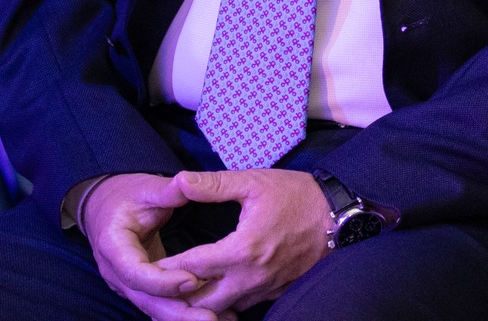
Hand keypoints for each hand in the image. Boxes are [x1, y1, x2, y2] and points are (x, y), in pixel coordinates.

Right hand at [83, 172, 218, 320]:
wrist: (106, 206)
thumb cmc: (126, 195)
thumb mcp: (145, 188)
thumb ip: (166, 190)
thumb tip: (187, 183)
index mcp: (113, 247)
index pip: (136, 272)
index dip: (163, 281)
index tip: (192, 280)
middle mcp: (116, 273)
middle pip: (146, 301)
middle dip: (179, 313)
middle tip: (213, 318)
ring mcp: (127, 284)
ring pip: (155, 308)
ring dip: (185, 318)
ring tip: (221, 320)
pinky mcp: (141, 289)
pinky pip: (161, 305)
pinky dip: (184, 312)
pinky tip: (215, 316)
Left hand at [156, 168, 332, 315]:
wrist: (340, 216)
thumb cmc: (297, 196)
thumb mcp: (254, 182)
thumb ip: (214, 184)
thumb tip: (180, 180)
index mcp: (241, 249)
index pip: (193, 267)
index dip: (167, 269)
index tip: (147, 269)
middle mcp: (251, 276)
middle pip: (203, 302)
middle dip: (179, 296)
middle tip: (157, 287)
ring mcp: (265, 288)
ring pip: (222, 310)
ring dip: (200, 304)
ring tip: (179, 294)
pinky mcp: (276, 292)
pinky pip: (243, 307)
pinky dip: (224, 305)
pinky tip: (212, 295)